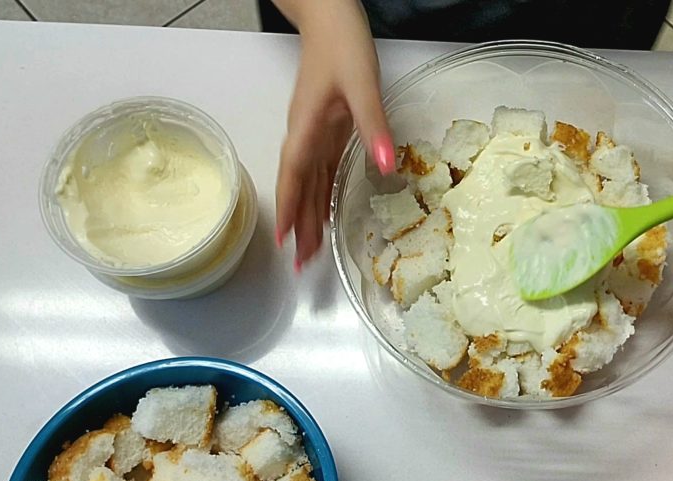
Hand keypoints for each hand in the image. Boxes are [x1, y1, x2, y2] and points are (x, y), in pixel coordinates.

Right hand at [273, 0, 394, 270]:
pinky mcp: (326, 127)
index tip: (286, 242)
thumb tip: (387, 168)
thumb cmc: (343, 46)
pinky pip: (318, 169)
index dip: (290, 209)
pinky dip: (319, 194)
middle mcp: (305, 134)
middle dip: (297, 224)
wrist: (330, 15)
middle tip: (300, 264)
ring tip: (309, 250)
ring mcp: (313, 131)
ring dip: (307, 215)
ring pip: (306, 181)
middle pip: (297, 186)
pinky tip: (323, 211)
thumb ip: (374, 127)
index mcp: (307, 126)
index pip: (294, 175)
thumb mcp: (363, 86)